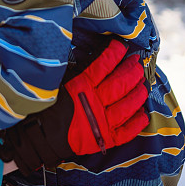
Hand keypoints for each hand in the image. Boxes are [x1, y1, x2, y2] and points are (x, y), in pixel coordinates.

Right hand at [0, 39, 148, 172]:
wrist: (41, 136)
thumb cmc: (50, 106)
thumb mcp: (61, 81)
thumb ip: (80, 70)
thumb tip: (98, 55)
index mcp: (81, 85)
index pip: (104, 64)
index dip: (115, 53)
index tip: (122, 46)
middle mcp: (94, 102)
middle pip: (120, 83)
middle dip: (131, 70)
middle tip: (137, 63)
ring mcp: (101, 122)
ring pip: (128, 105)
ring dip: (138, 93)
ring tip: (143, 84)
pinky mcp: (105, 139)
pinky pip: (127, 131)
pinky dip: (137, 122)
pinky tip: (143, 113)